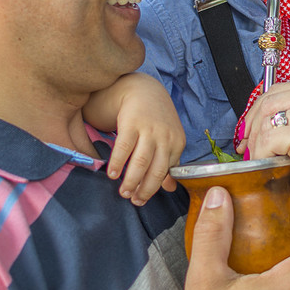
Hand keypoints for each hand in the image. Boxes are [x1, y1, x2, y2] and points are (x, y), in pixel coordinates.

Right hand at [84, 72, 185, 204]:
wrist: (143, 89)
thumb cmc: (156, 119)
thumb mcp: (168, 139)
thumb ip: (169, 162)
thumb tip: (170, 188)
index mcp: (177, 143)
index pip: (166, 172)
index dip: (154, 189)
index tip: (141, 199)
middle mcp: (166, 137)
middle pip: (156, 170)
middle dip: (144, 189)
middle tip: (132, 200)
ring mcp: (149, 129)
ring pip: (141, 162)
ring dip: (131, 180)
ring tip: (122, 192)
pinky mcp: (132, 122)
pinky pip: (124, 147)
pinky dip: (118, 163)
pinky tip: (112, 173)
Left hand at [243, 81, 289, 210]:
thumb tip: (255, 121)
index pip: (279, 90)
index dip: (258, 111)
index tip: (250, 132)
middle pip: (269, 101)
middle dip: (253, 127)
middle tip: (248, 148)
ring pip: (266, 120)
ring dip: (257, 144)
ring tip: (261, 159)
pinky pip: (269, 140)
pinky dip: (261, 155)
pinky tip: (268, 165)